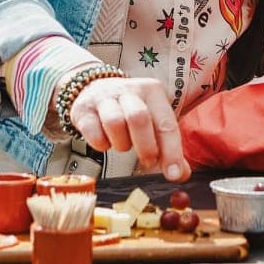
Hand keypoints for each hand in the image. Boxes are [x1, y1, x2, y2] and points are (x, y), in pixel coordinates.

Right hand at [66, 74, 190, 180]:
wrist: (93, 89)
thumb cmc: (129, 110)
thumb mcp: (153, 121)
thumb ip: (168, 148)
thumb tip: (180, 174)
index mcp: (152, 91)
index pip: (166, 122)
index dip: (172, 151)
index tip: (173, 174)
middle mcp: (129, 90)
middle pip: (139, 118)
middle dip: (146, 147)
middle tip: (148, 161)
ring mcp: (104, 97)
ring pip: (114, 122)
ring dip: (121, 143)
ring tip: (124, 146)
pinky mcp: (83, 108)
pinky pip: (92, 130)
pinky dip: (101, 143)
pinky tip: (105, 142)